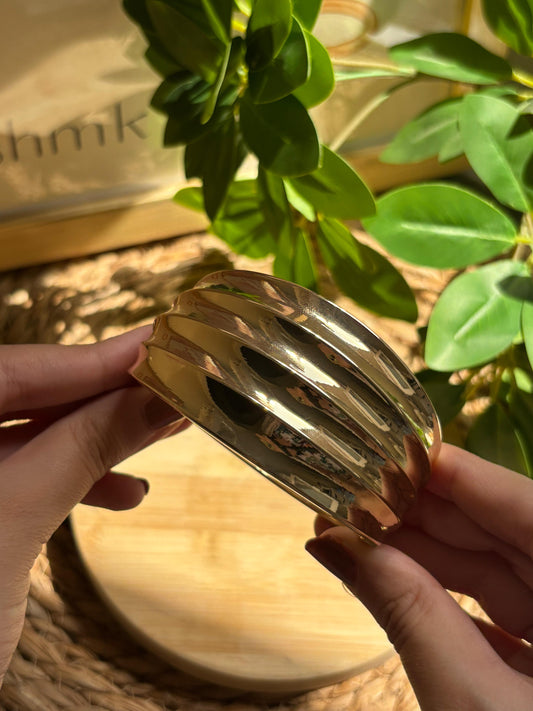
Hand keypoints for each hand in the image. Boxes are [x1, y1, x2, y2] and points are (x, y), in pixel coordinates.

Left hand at [0, 328, 186, 685]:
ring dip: (97, 438)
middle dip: (103, 395)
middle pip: (25, 396)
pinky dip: (73, 480)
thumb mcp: (16, 520)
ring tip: (162, 431)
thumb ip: (85, 448)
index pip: (14, 369)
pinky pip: (24, 476)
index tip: (158, 343)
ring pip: (29, 435)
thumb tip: (157, 396)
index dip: (93, 358)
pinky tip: (124, 494)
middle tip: (171, 381)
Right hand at [306, 444, 532, 709]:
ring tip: (358, 535)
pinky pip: (505, 616)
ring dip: (428, 557)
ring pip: (502, 574)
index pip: (524, 504)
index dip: (456, 473)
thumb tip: (336, 541)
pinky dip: (448, 601)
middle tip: (356, 496)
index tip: (389, 453)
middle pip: (506, 534)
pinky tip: (390, 582)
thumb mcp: (472, 702)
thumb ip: (410, 614)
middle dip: (428, 515)